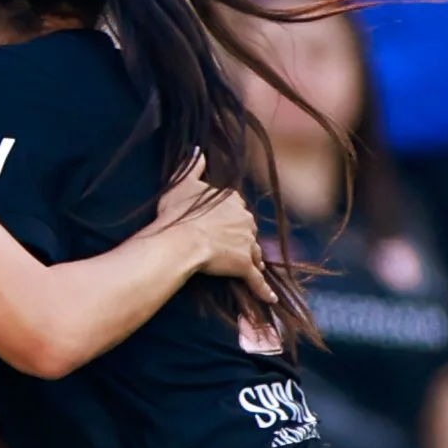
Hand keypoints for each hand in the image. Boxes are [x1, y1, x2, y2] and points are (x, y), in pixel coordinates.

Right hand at [152, 155, 273, 304]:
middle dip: (242, 237)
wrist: (180, 241)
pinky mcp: (244, 265)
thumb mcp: (182, 183)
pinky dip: (263, 289)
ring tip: (251, 267)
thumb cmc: (178, 214)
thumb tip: (198, 149)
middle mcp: (244, 218)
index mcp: (231, 199)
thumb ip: (193, 166)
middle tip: (231, 247)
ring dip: (252, 259)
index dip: (228, 216)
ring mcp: (246, 243)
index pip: (236, 207)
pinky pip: (256, 279)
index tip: (221, 223)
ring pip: (254, 251)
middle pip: (248, 229)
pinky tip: (269, 298)